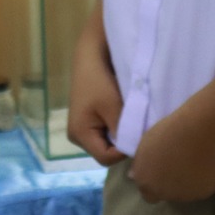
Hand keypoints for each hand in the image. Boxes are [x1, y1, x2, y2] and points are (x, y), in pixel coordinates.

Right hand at [69, 9, 126, 166]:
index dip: (123, 151)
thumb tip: (135, 150)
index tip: (138, 134)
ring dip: (120, 134)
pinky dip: (116, 127)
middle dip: (122, 143)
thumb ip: (123, 131)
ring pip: (107, 144)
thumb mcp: (115, 107)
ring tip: (129, 118)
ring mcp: (81, 129)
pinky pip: (105, 133)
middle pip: (105, 153)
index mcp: (79, 134)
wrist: (91, 57)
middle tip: (136, 126)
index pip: (105, 158)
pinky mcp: (88, 121)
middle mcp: (77, 136)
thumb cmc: (100, 81)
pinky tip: (123, 115)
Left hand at [127, 105, 214, 203]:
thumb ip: (140, 164)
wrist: (196, 131)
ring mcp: (183, 196)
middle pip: (165, 195)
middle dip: (170, 186)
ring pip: (185, 193)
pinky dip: (204, 179)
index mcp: (145, 182)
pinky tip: (206, 163)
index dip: (156, 183)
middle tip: (179, 167)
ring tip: (194, 161)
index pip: (148, 194)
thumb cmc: (168, 132)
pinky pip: (202, 187)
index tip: (163, 171)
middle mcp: (162, 194)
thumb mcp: (145, 146)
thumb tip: (133, 177)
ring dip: (187, 182)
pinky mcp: (203, 192)